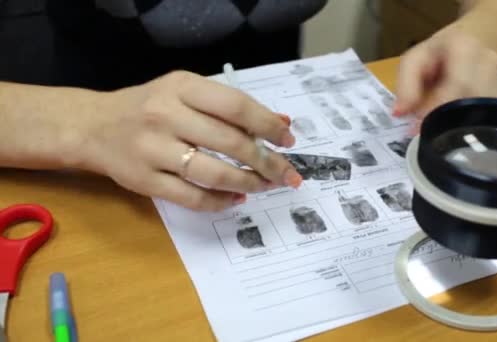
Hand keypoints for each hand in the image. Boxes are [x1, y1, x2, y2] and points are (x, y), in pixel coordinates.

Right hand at [78, 70, 301, 210]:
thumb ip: (229, 106)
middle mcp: (166, 116)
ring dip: (248, 183)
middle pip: (229, 142)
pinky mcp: (144, 181)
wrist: (94, 126)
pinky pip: (191, 197)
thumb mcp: (186, 93)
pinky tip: (237, 199)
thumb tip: (282, 122)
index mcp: (181, 87)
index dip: (268, 125)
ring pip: (213, 173)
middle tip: (287, 174)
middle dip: (267, 161)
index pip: (236, 106)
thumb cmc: (150, 106)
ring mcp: (152, 150)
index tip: (288, 140)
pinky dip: (220, 202)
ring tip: (266, 186)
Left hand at [393, 29, 496, 132]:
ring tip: (441, 131)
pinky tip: (457, 128)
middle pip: (472, 102)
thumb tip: (399, 113)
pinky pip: (489, 120)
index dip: (438, 108)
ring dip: (459, 127)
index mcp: (466, 48)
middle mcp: (490, 63)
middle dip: (447, 122)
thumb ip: (406, 86)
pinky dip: (471, 128)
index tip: (418, 129)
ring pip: (482, 115)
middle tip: (427, 135)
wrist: (471, 42)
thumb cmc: (438, 54)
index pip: (458, 83)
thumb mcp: (414, 61)